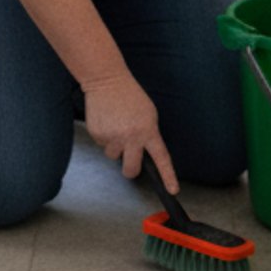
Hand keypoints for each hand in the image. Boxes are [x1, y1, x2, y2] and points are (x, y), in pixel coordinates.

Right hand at [81, 72, 178, 194]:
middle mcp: (131, 137)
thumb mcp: (148, 113)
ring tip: (114, 125)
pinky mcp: (97, 134)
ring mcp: (113, 136)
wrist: (106, 80)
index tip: (173, 190)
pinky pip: (102, 144)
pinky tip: (106, 120)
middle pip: (131, 169)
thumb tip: (144, 152)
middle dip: (130, 170)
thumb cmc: (130, 95)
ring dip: (114, 146)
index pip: (161, 158)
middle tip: (128, 161)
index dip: (168, 176)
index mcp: (148, 131)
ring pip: (113, 156)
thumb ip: (149, 134)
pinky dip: (103, 136)